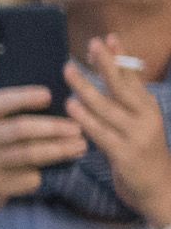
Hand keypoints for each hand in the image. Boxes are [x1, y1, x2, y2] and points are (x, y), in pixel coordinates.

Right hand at [0, 81, 88, 228]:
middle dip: (54, 127)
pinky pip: (28, 178)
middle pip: (20, 129)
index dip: (24, 97)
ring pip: (29, 154)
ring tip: (80, 146)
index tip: (49, 94)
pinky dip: (42, 174)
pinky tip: (50, 173)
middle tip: (77, 128)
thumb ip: (5, 119)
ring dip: (59, 150)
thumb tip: (56, 107)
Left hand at [70, 44, 170, 228]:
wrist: (160, 190)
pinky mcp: (125, 155)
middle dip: (107, 64)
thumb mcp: (137, 125)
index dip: (121, 58)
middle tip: (90, 44)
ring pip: (109, 108)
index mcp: (149, 109)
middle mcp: (146, 118)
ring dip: (87, 87)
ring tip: (68, 70)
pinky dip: (86, 119)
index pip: (134, 78)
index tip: (108, 38)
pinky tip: (71, 106)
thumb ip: (123, 105)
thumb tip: (106, 78)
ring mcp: (137, 136)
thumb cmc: (142, 154)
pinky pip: (102, 133)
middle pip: (124, 86)